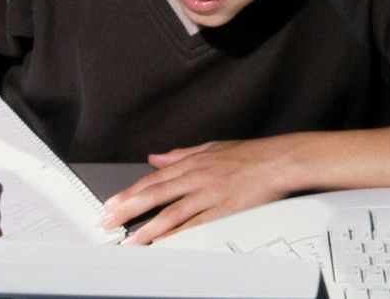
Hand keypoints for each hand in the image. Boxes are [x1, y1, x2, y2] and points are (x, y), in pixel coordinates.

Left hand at [100, 137, 293, 244]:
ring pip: (172, 212)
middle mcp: (197, 177)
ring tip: (131, 240)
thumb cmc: (250, 155)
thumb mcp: (211, 147)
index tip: (112, 203)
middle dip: (129, 209)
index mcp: (192, 163)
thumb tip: (156, 157)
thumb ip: (181, 154)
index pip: (153, 180)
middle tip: (109, 221)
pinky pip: (198, 225)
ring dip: (148, 228)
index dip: (130, 193)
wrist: (280, 160)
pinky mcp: (226, 210)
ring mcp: (210, 194)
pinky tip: (165, 242)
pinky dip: (180, 235)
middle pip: (156, 195)